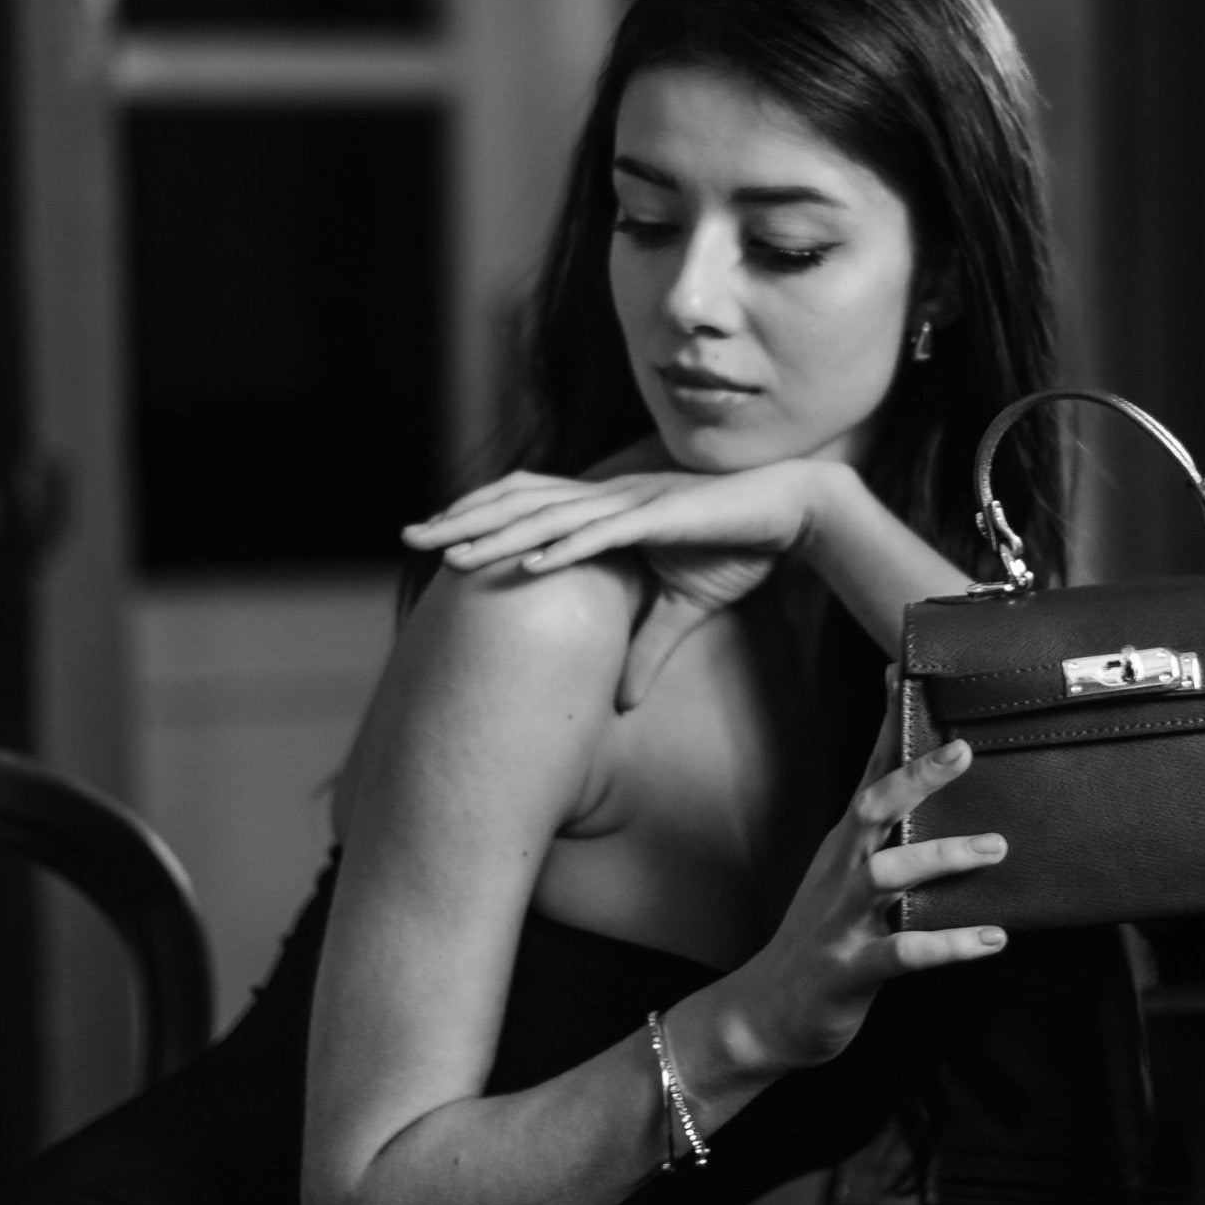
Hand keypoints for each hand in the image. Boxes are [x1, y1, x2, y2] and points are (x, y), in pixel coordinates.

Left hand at [401, 461, 825, 709]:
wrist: (795, 512)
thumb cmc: (740, 546)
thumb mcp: (683, 608)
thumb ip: (646, 649)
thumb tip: (619, 704)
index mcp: (609, 511)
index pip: (528, 508)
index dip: (480, 520)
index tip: (434, 543)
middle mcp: (610, 500)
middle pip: (521, 506)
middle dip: (464, 522)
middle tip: (409, 537)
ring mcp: (633, 505)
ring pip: (551, 518)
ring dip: (499, 536)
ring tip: (452, 557)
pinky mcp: (662, 517)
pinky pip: (605, 533)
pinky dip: (566, 546)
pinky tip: (530, 561)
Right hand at [721, 679, 1008, 1071]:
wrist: (763, 1014)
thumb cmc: (820, 937)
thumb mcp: (844, 875)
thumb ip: (881, 832)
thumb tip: (918, 786)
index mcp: (844, 846)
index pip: (868, 772)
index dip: (886, 724)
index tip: (904, 670)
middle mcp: (841, 872)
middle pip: (872, 809)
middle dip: (915, 777)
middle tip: (964, 750)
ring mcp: (842, 920)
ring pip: (887, 876)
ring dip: (942, 859)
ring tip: (995, 849)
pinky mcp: (851, 969)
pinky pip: (903, 952)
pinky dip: (949, 945)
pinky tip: (993, 939)